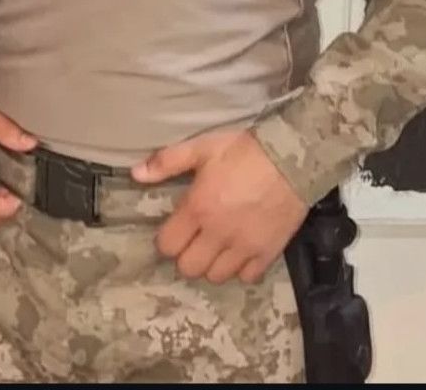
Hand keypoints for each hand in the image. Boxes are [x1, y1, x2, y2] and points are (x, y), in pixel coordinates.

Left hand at [132, 129, 307, 283]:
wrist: (291, 158)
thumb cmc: (242, 151)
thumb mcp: (200, 148)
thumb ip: (166, 162)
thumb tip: (135, 174)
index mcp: (197, 208)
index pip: (168, 245)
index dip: (166, 240)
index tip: (172, 231)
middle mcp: (218, 233)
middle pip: (189, 268)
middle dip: (186, 256)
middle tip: (193, 241)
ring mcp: (244, 247)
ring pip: (217, 276)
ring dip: (212, 265)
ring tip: (215, 247)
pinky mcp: (268, 253)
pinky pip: (247, 277)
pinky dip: (241, 269)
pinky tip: (239, 251)